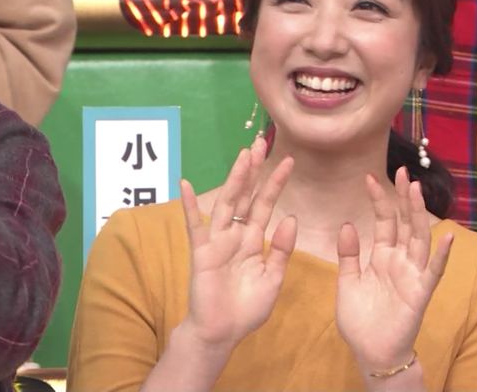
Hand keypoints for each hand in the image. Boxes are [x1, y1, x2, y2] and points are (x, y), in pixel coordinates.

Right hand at [179, 138, 296, 349]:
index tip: (290, 162)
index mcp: (253, 240)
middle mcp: (235, 235)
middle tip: (261, 143)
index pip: (266, 204)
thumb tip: (290, 217)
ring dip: (234, 179)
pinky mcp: (202, 253)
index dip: (275, 184)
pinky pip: (194, 227)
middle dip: (253, 170)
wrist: (222, 333)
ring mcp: (217, 241)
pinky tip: (186, 185)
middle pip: (246, 196)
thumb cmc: (247, 309)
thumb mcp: (273, 278)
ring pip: (227, 204)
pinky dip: (190, 206)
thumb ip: (281, 249)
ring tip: (243, 156)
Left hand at [335, 167, 453, 373]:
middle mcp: (400, 261)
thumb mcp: (347, 282)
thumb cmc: (360, 321)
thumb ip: (349, 255)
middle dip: (404, 198)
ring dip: (419, 215)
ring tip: (416, 190)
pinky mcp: (421, 293)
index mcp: (382, 256)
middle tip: (402, 171)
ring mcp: (413, 275)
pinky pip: (433, 271)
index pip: (384, 221)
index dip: (379, 200)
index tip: (368, 178)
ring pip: (419, 238)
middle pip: (405, 223)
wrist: (371, 353)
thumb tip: (347, 224)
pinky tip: (447, 235)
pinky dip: (441, 254)